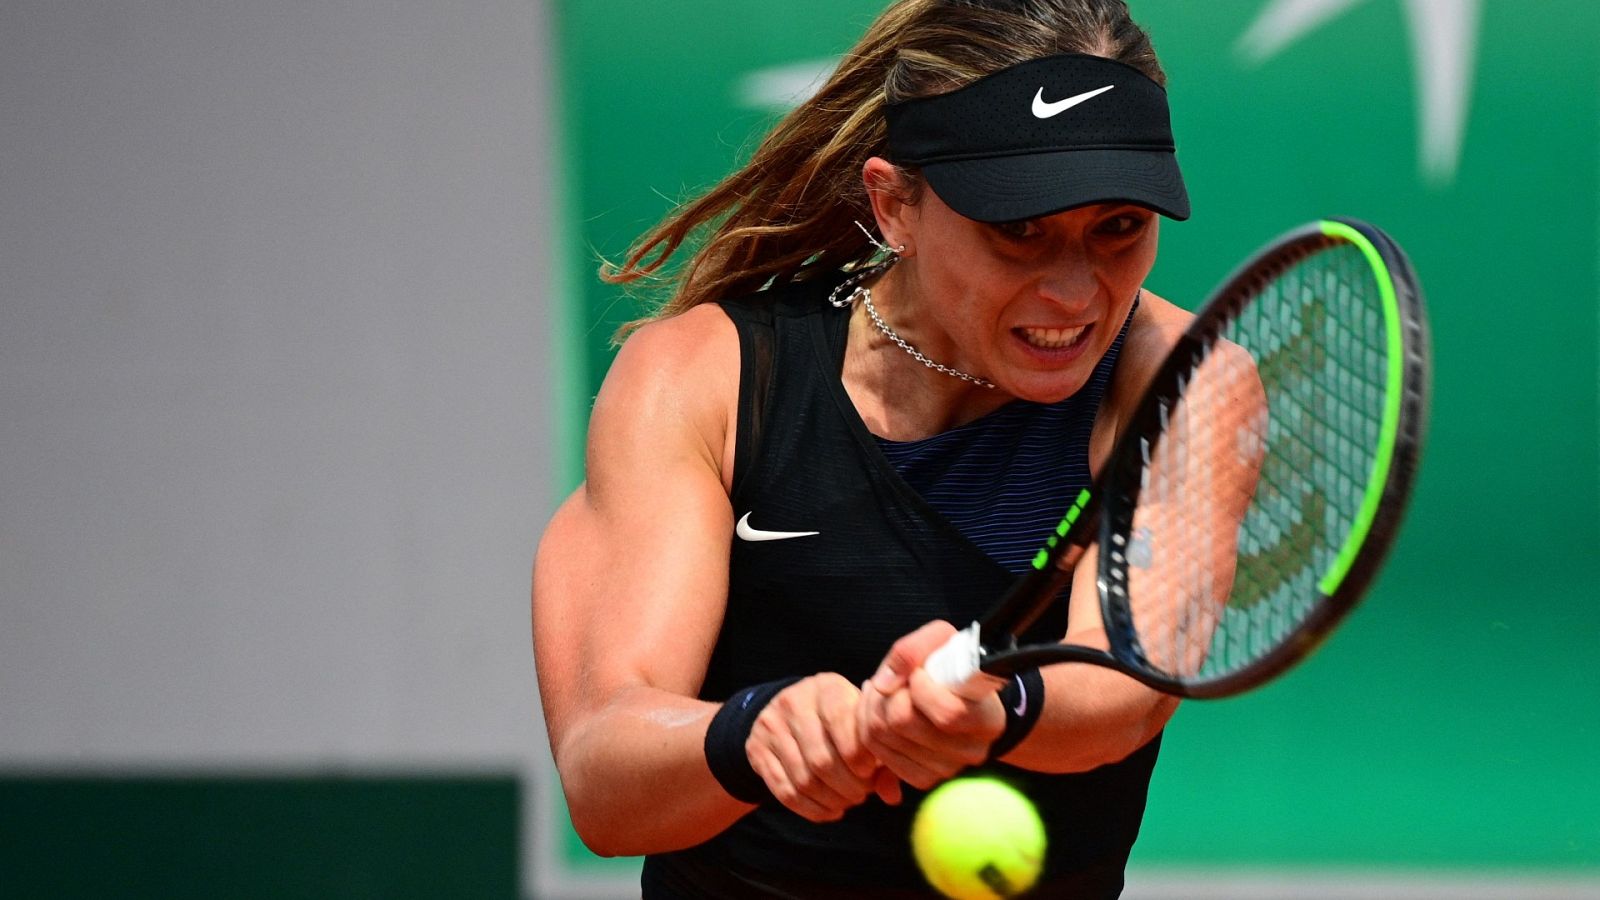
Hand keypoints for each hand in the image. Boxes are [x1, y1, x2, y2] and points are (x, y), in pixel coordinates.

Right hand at [745, 673, 901, 821]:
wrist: (788, 711)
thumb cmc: (839, 721)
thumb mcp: (860, 724)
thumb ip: (881, 758)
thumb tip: (892, 796)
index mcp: (827, 688)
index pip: (841, 722)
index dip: (859, 756)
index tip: (871, 771)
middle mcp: (794, 702)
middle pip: (822, 759)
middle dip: (849, 785)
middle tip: (862, 793)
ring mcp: (771, 726)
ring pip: (804, 780)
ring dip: (832, 800)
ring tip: (848, 801)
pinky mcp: (757, 750)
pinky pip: (785, 792)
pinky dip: (812, 809)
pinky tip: (830, 809)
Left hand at [858, 620, 1006, 789]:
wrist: (960, 695)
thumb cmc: (953, 665)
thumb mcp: (942, 640)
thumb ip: (913, 649)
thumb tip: (884, 684)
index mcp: (987, 719)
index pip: (947, 713)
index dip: (920, 688)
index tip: (919, 673)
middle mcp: (971, 751)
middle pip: (903, 723)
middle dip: (886, 694)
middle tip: (892, 680)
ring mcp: (947, 769)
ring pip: (884, 738)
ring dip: (872, 708)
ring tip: (884, 691)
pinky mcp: (923, 778)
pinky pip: (880, 756)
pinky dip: (870, 731)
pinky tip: (882, 712)